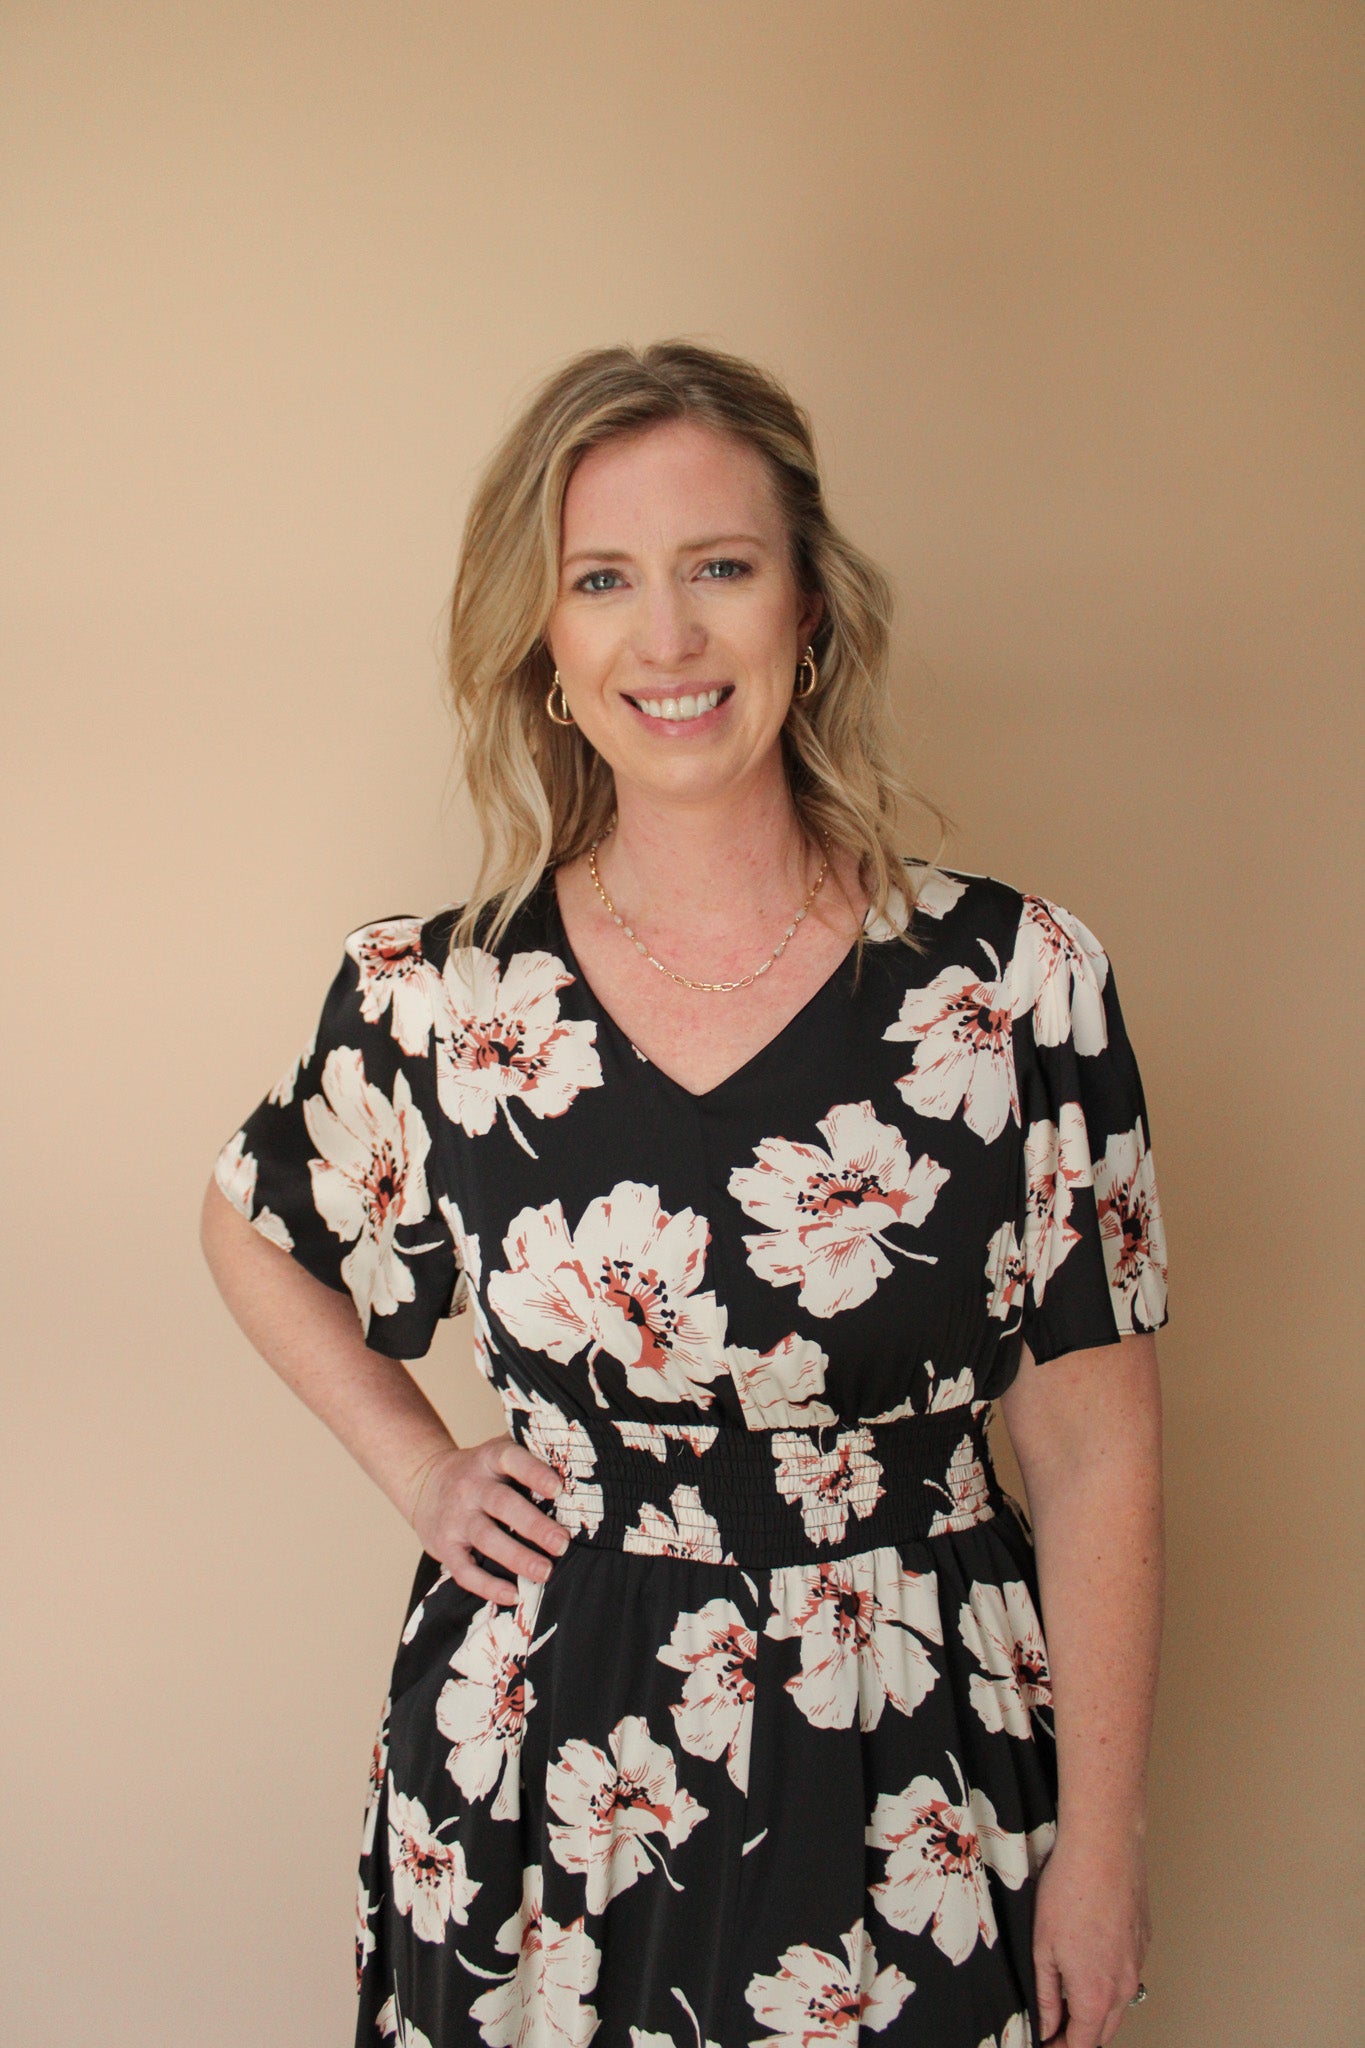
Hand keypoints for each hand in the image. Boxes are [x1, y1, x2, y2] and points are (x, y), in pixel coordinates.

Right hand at [406, 1435, 569, 1605]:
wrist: (423, 1482)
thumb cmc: (479, 1471)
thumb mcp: (498, 1452)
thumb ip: (531, 1453)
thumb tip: (577, 1462)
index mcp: (489, 1459)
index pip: (512, 1460)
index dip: (534, 1472)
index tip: (558, 1487)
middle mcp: (471, 1486)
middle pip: (503, 1504)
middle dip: (534, 1526)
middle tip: (563, 1544)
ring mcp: (456, 1517)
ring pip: (486, 1538)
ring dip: (517, 1557)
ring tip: (545, 1572)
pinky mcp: (445, 1546)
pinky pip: (464, 1570)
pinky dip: (487, 1586)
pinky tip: (513, 1595)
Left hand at [1033, 1827, 1150, 2045]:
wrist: (1104, 1847)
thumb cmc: (1069, 1890)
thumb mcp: (1042, 1948)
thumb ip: (1046, 1996)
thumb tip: (1046, 2026)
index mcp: (1096, 1995)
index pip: (1082, 2044)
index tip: (1046, 2043)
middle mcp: (1124, 1986)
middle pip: (1104, 2031)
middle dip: (1079, 2035)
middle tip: (1053, 2027)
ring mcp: (1138, 1963)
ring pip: (1119, 2004)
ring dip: (1096, 2009)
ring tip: (1068, 1995)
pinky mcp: (1143, 1941)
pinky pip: (1128, 1974)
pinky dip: (1109, 1980)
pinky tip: (1090, 1960)